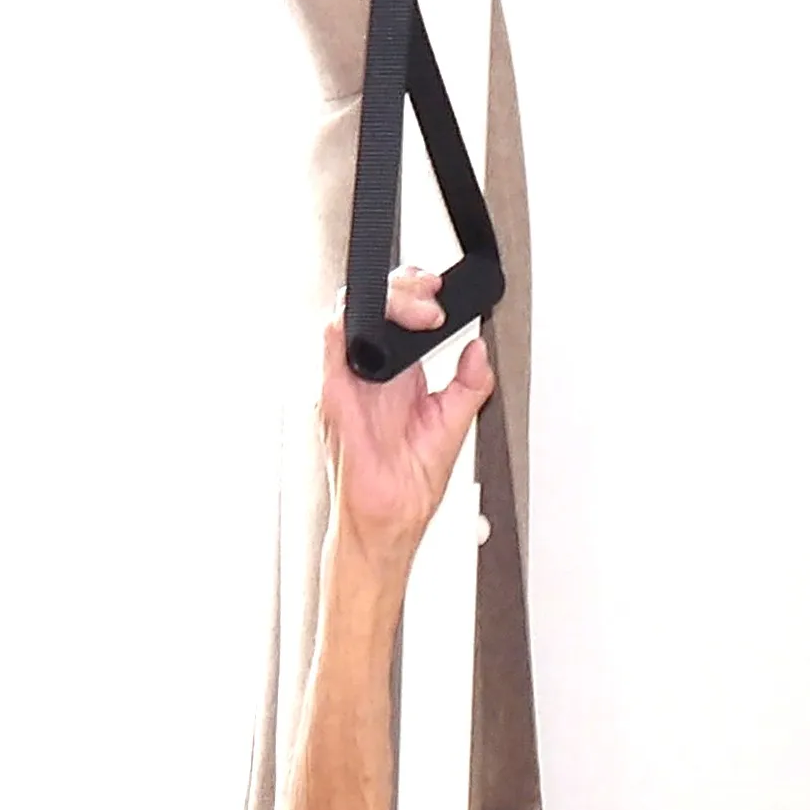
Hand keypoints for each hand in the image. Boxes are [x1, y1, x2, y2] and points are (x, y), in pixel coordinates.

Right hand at [321, 266, 494, 561]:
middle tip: (430, 297)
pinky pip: (330, 351)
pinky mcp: (335, 399)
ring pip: (347, 315)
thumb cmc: (408, 486)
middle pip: (371, 304)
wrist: (391, 522)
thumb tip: (479, 350)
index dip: (414, 291)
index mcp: (396, 377)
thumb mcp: (453, 425)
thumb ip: (469, 385)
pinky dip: (345, 330)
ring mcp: (349, 384)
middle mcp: (370, 375)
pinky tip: (372, 327)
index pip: (396, 315)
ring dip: (382, 302)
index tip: (440, 293)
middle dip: (402, 287)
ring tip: (416, 312)